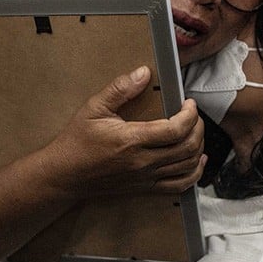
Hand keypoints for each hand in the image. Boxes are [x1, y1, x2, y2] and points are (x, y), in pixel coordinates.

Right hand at [41, 66, 206, 196]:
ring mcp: (146, 178)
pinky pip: (179, 186)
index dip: (190, 114)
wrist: (64, 176)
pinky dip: (194, 173)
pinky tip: (196, 160)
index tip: (188, 103)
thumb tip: (144, 73)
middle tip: (193, 114)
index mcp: (132, 140)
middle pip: (187, 147)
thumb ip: (120, 89)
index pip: (176, 129)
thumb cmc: (76, 141)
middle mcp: (143, 162)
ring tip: (195, 132)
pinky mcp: (145, 189)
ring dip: (198, 147)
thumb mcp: (94, 108)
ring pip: (187, 166)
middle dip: (198, 127)